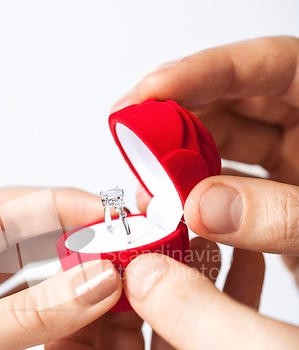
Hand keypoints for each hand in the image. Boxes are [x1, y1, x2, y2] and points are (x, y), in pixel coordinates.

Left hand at [0, 188, 121, 349]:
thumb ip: (25, 315)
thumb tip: (94, 281)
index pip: (1, 217)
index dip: (55, 207)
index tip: (104, 215)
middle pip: (24, 257)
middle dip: (72, 251)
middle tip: (119, 252)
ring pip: (35, 311)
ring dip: (75, 306)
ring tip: (113, 300)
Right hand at [114, 36, 298, 282]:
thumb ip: (281, 216)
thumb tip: (203, 207)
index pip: (271, 67)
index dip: (205, 72)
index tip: (150, 92)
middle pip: (234, 105)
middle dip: (178, 120)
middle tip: (131, 140)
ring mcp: (289, 170)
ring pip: (222, 149)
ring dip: (180, 165)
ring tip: (147, 185)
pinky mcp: (271, 206)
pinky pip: (225, 190)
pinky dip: (195, 201)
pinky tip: (173, 213)